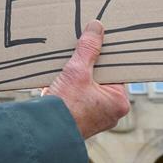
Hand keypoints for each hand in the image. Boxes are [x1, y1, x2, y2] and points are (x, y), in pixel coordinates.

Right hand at [43, 20, 129, 138]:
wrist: (43, 135)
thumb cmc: (66, 107)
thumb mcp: (77, 71)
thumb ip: (88, 49)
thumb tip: (96, 27)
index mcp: (119, 101)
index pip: (115, 71)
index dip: (104, 56)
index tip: (96, 44)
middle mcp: (111, 112)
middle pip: (100, 79)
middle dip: (87, 67)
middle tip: (78, 54)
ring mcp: (95, 118)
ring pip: (87, 88)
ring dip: (75, 78)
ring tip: (65, 67)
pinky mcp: (79, 121)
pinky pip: (77, 98)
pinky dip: (68, 89)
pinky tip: (57, 80)